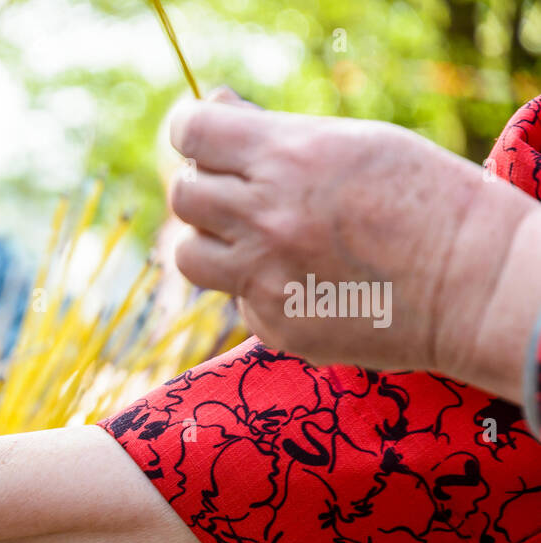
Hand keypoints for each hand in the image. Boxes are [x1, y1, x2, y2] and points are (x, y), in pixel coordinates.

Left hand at [166, 90, 540, 400]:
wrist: (471, 283)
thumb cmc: (422, 197)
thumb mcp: (353, 140)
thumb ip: (273, 132)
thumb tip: (213, 108)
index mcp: (287, 157)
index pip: (192, 133)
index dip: (191, 131)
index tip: (202, 139)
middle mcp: (264, 216)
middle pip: (184, 195)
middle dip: (204, 186)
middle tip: (237, 192)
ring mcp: (263, 275)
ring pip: (188, 254)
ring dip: (212, 242)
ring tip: (256, 239)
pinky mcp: (272, 322)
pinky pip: (235, 298)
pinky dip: (257, 288)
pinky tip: (305, 282)